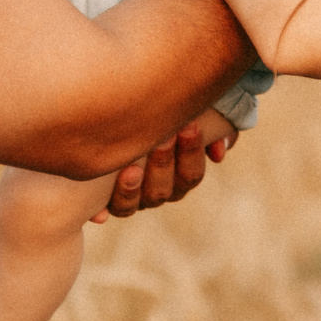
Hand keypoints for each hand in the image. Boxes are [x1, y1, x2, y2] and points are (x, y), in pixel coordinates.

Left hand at [96, 106, 240, 219]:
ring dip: (133, 188)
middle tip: (162, 138)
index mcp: (179, 175)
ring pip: (134, 204)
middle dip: (164, 164)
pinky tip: (101, 211)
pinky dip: (103, 209)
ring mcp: (129, 197)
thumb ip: (215, 126)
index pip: (191, 174)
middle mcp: (156, 190)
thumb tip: (220, 149)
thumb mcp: (190, 112)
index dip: (192, 152)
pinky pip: (104, 210)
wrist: (109, 111)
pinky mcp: (102, 199)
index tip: (189, 125)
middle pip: (165, 190)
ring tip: (131, 169)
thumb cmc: (158, 109)